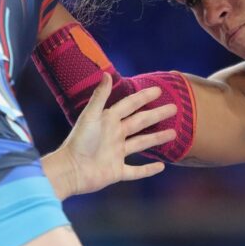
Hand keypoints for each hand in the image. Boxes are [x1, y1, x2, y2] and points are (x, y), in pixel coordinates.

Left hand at [44, 73, 176, 197]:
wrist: (70, 170)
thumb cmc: (79, 142)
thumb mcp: (90, 116)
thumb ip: (99, 96)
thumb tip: (106, 73)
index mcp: (109, 120)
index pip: (130, 105)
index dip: (144, 97)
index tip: (159, 90)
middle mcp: (115, 135)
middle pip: (141, 122)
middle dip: (157, 115)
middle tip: (174, 108)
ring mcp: (117, 154)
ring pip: (142, 144)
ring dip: (157, 138)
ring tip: (173, 133)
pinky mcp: (117, 171)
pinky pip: (136, 171)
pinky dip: (148, 170)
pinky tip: (161, 166)